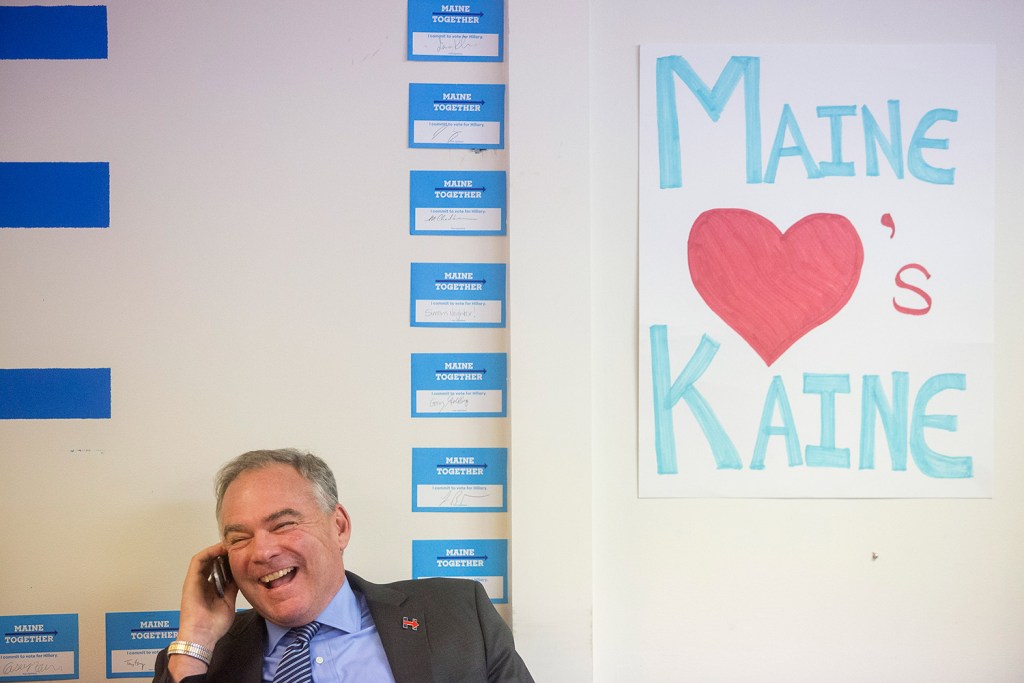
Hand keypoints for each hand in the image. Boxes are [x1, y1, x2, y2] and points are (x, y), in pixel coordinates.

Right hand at [168, 543, 237, 679]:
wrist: (202, 636)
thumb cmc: (214, 625)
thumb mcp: (229, 601)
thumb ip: (232, 588)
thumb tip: (241, 575)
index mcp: (210, 589)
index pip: (220, 569)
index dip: (229, 560)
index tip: (243, 554)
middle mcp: (201, 583)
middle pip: (213, 562)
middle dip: (225, 553)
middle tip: (239, 547)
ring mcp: (195, 581)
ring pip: (205, 558)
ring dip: (218, 550)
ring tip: (231, 546)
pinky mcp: (190, 580)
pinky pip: (198, 560)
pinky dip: (209, 552)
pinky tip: (221, 549)